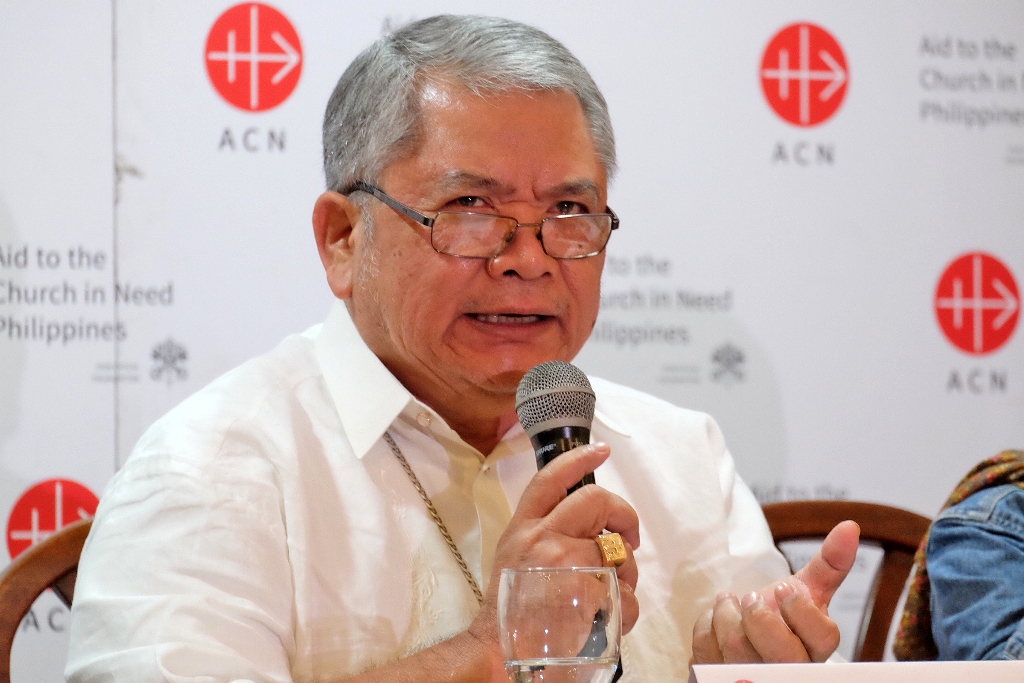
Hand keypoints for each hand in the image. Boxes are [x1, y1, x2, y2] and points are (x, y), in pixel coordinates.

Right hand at [467, 443, 641, 654]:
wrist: (501, 650)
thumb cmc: (510, 607)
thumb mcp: (515, 555)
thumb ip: (544, 532)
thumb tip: (588, 523)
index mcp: (524, 528)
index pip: (551, 480)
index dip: (579, 459)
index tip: (602, 450)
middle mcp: (544, 538)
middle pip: (596, 501)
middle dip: (624, 516)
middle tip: (627, 538)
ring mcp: (566, 563)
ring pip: (618, 552)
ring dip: (625, 574)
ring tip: (610, 593)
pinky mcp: (587, 593)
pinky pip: (626, 594)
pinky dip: (627, 610)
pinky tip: (610, 619)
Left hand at [691, 520, 859, 662]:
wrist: (747, 636)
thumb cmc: (780, 615)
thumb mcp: (805, 590)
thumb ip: (829, 564)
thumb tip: (849, 527)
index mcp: (816, 649)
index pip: (823, 637)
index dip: (800, 609)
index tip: (783, 588)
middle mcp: (790, 671)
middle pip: (781, 653)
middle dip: (759, 617)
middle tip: (751, 599)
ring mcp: (756, 678)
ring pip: (739, 651)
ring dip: (726, 615)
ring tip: (730, 604)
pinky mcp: (723, 679)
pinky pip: (707, 655)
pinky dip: (706, 628)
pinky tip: (716, 621)